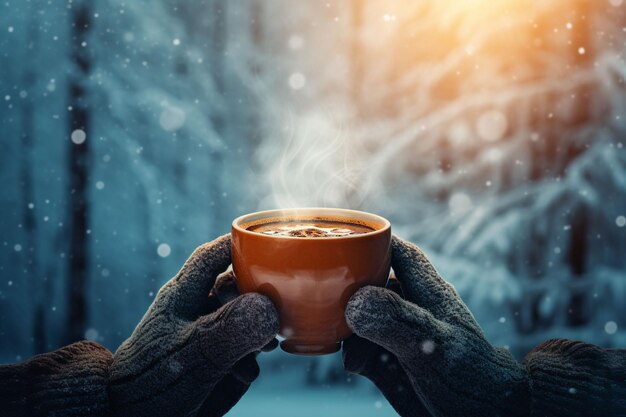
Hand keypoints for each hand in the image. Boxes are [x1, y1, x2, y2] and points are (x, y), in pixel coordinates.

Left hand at [109, 234, 278, 416]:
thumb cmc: (150, 383)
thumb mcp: (192, 354)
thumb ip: (230, 329)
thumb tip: (268, 307)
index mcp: (183, 296)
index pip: (212, 257)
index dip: (238, 244)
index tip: (269, 240)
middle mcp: (196, 310)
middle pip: (236, 283)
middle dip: (258, 292)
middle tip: (274, 308)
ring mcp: (207, 335)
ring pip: (246, 315)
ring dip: (261, 325)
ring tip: (266, 344)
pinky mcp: (216, 359)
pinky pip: (244, 346)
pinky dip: (253, 354)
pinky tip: (251, 366)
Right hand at [342, 236, 528, 416]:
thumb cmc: (470, 378)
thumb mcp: (432, 346)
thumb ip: (395, 320)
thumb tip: (354, 302)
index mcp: (427, 291)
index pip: (399, 252)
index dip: (374, 242)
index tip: (344, 240)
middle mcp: (409, 308)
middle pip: (369, 284)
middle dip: (347, 292)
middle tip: (327, 301)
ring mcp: (396, 335)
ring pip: (358, 317)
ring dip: (346, 329)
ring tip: (349, 348)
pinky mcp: (387, 361)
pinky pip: (358, 347)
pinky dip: (351, 353)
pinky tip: (356, 365)